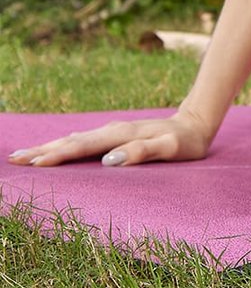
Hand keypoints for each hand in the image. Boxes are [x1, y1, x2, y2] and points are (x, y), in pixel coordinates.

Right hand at [6, 109, 213, 168]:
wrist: (196, 124)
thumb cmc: (185, 142)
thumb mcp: (171, 148)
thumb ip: (144, 152)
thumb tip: (110, 159)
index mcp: (120, 135)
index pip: (82, 146)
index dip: (58, 155)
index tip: (34, 163)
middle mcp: (112, 130)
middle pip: (71, 141)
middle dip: (42, 150)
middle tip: (14, 159)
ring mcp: (112, 131)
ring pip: (74, 139)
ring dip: (48, 147)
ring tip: (24, 155)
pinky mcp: (115, 135)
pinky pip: (83, 141)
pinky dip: (64, 145)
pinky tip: (55, 149)